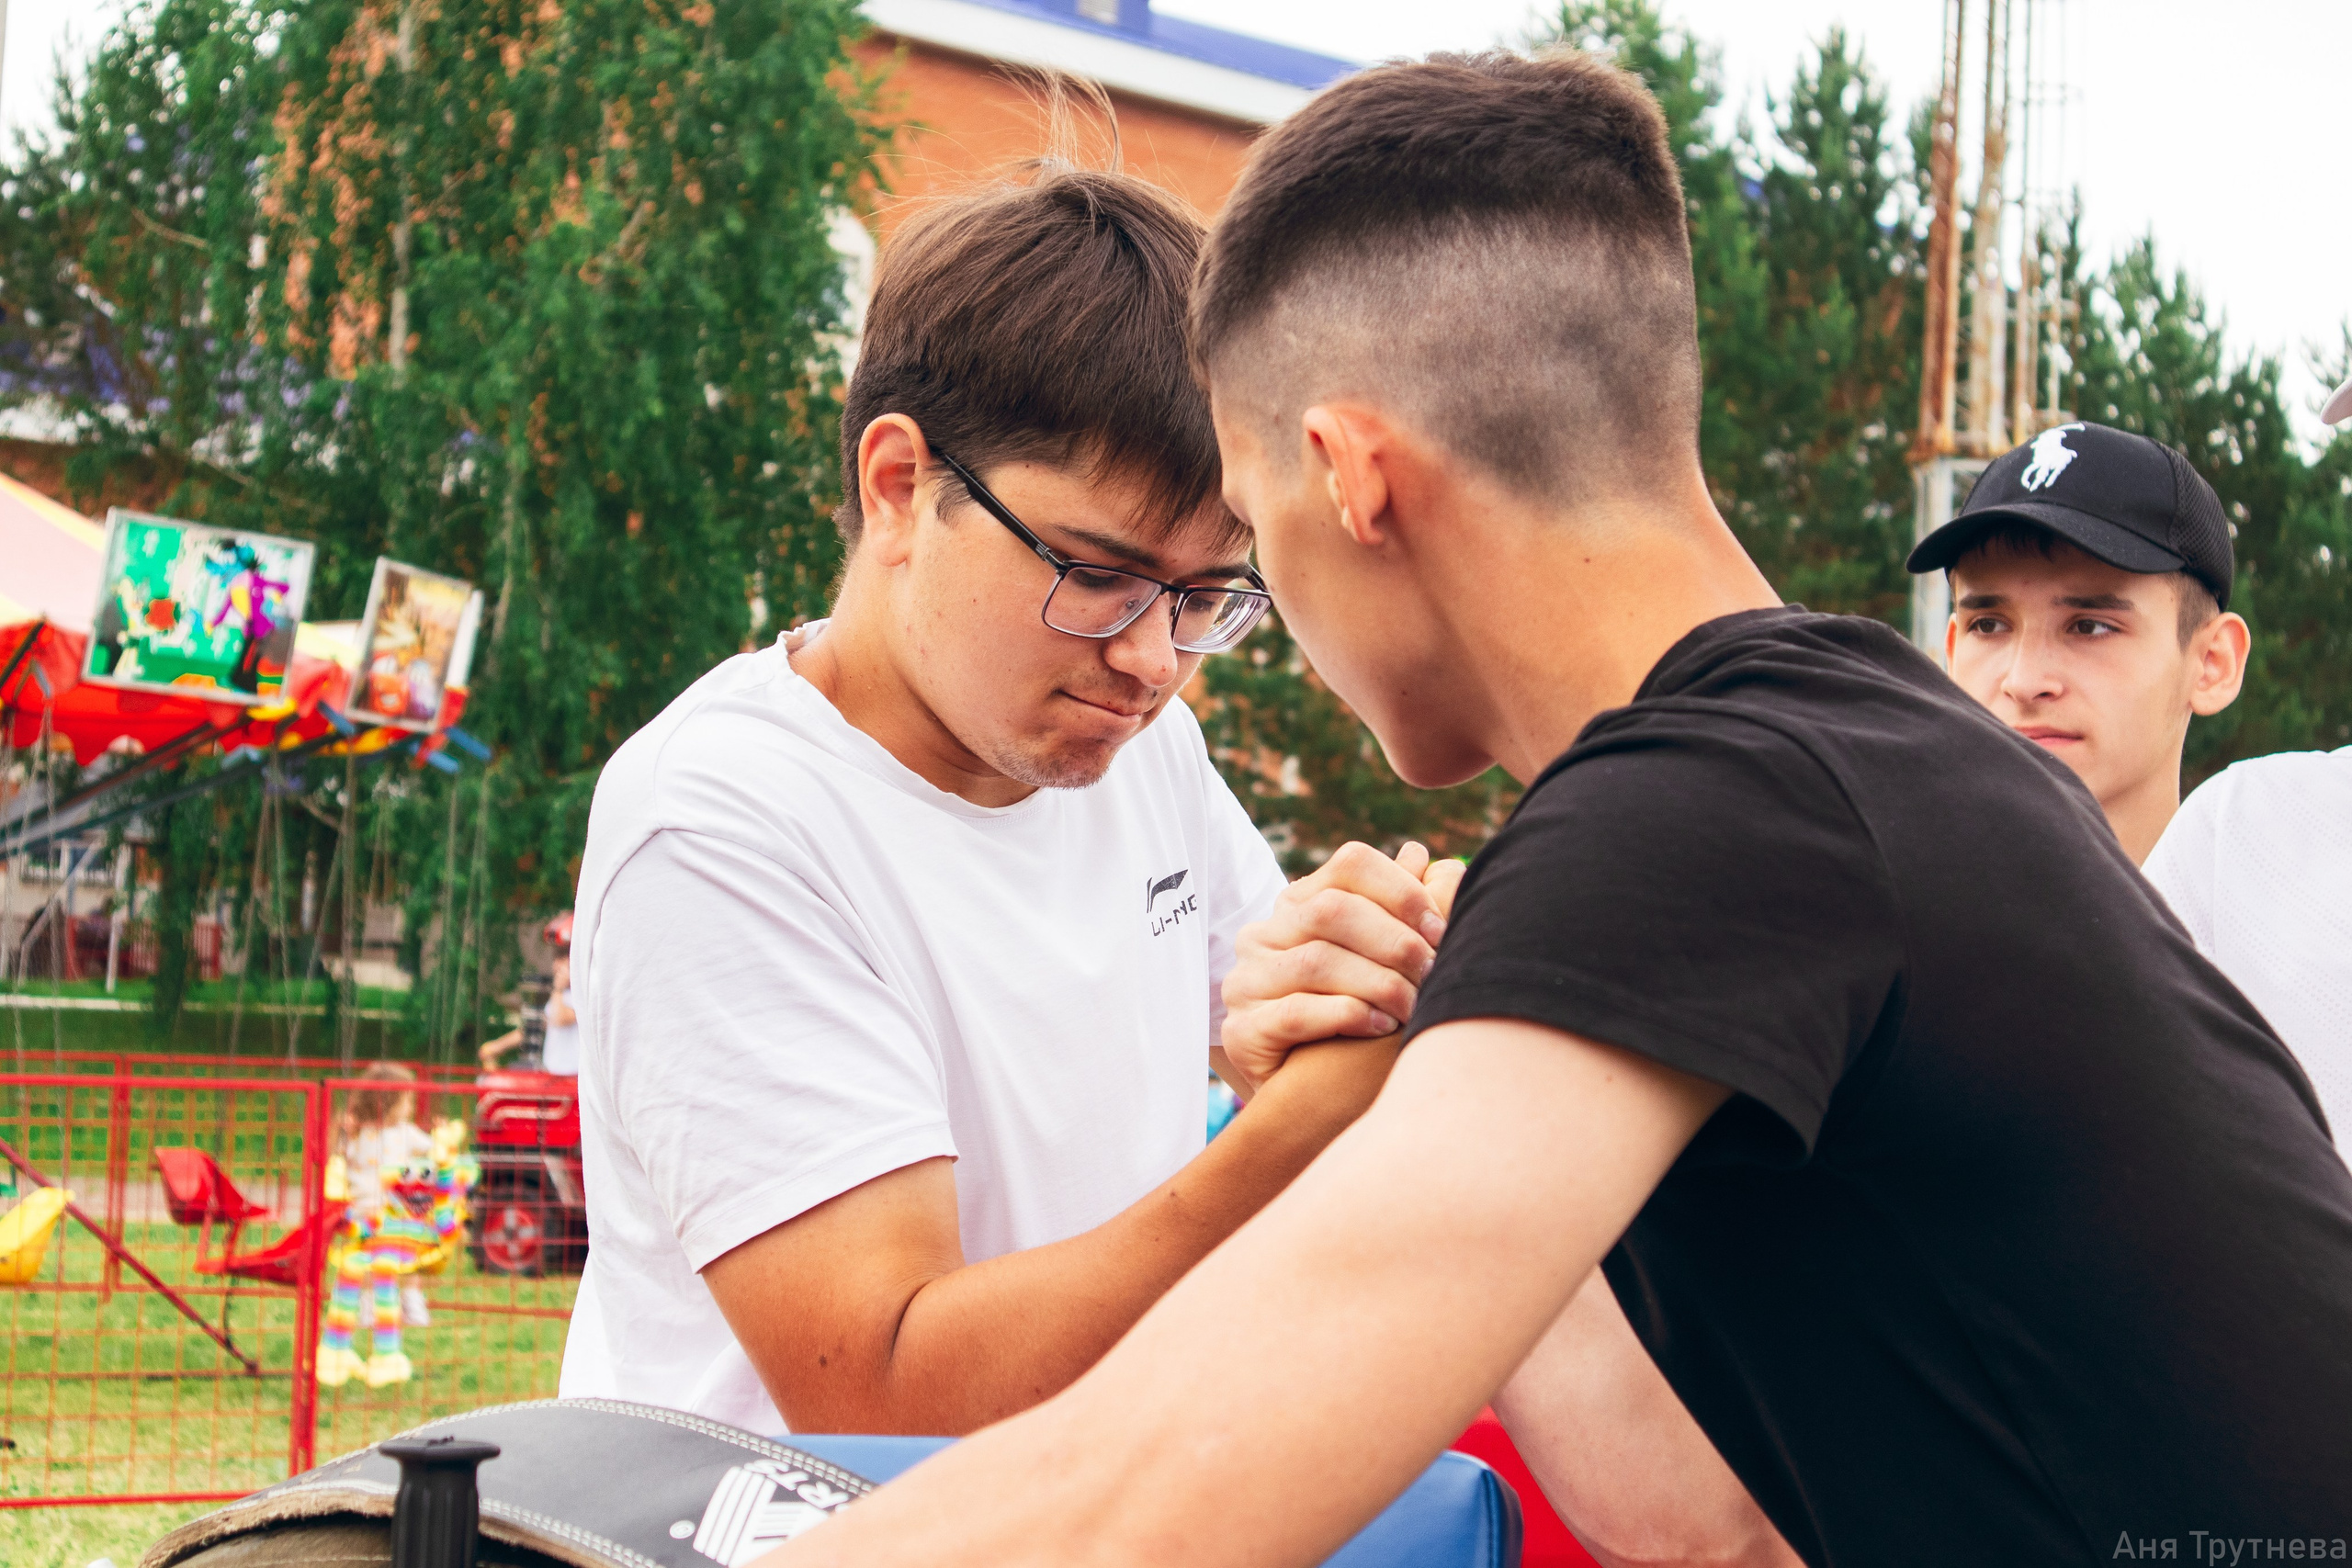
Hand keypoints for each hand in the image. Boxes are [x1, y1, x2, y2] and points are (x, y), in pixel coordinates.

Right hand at [1221, 841, 1466, 1090]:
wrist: (1313, 1103)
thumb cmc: (1359, 1024)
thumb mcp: (1384, 964)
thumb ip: (1402, 912)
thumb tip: (1424, 857)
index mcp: (1299, 904)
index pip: (1350, 865)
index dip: (1402, 890)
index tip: (1442, 929)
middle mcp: (1264, 934)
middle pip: (1333, 911)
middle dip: (1394, 942)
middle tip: (1434, 974)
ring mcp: (1246, 981)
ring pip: (1317, 961)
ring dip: (1378, 983)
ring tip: (1413, 1008)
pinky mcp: (1241, 1030)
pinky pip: (1295, 1012)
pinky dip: (1347, 1015)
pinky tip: (1380, 1027)